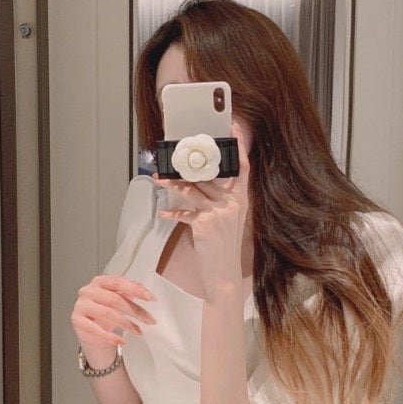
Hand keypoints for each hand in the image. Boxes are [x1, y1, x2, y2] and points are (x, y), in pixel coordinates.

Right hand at [71, 274, 157, 351]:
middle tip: (149, 320)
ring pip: (107, 313)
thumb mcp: (117, 300)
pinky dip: (111, 337)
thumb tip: (143, 289)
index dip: (136, 289)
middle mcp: (88, 291)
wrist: (90, 330)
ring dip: (126, 323)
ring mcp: (81, 306)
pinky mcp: (77, 321)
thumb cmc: (104, 312)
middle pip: (115, 299)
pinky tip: (121, 341)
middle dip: (135, 311)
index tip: (151, 298)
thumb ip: (128, 292)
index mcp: (99, 282)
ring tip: (138, 331)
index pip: (118, 281)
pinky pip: (96, 329)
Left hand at [153, 121, 250, 297]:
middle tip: (173, 158)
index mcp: (241, 200)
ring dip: (173, 183)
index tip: (232, 128)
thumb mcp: (229, 220)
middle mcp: (233, 204)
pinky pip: (185, 212)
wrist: (224, 275)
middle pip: (209, 176)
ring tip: (159, 178)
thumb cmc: (224, 247)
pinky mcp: (205, 224)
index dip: (239, 148)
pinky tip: (163, 211)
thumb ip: (221, 200)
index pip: (243, 168)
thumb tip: (200, 183)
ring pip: (192, 189)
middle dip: (187, 167)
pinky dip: (172, 212)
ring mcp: (220, 213)